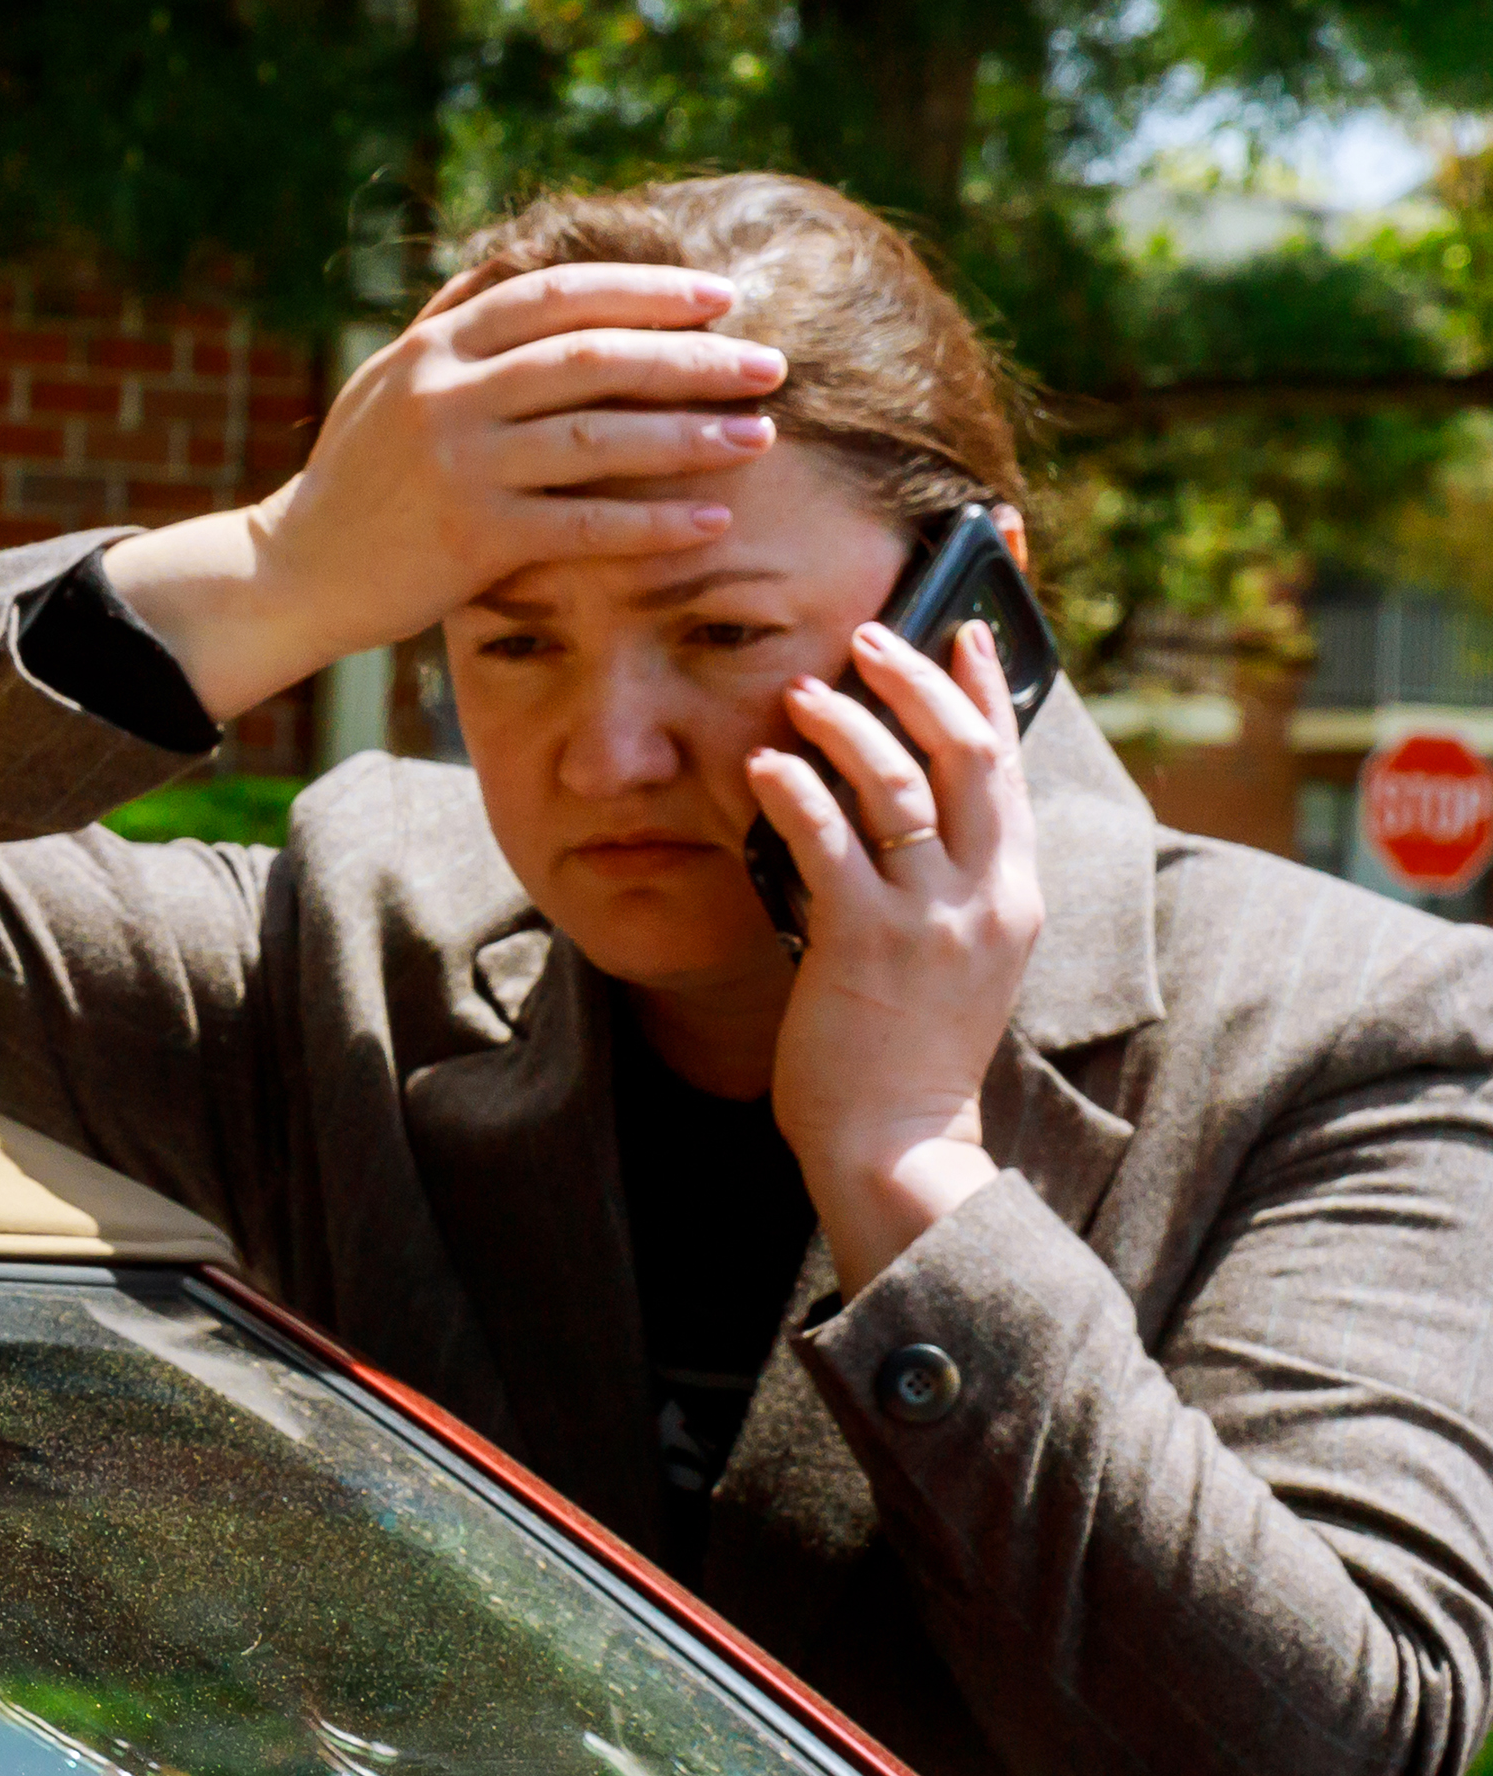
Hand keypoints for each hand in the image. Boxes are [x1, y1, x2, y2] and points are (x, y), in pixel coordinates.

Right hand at [97, 263, 787, 718]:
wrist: (291, 572)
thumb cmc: (355, 475)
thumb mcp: (386, 379)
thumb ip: (452, 320)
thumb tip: (516, 256)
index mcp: (434, 348)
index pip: (557, 295)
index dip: (645, 290)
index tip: (720, 297)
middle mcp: (445, 396)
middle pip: (593, 358)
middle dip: (692, 358)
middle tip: (770, 363)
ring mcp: (458, 466)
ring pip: (598, 437)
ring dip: (690, 435)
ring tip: (758, 436)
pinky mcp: (471, 539)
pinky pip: (584, 524)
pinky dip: (653, 522)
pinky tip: (712, 519)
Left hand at [757, 617, 1042, 1284]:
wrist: (897, 1144)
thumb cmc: (905, 1052)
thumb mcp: (951, 959)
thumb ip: (937, 887)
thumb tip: (877, 810)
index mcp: (1013, 896)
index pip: (1009, 771)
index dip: (986, 691)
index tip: (961, 631)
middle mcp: (986, 898)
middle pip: (969, 755)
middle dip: (919, 681)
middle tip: (868, 635)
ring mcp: (932, 921)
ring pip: (902, 786)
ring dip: (848, 725)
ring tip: (801, 693)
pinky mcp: (865, 944)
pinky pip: (830, 843)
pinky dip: (795, 794)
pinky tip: (762, 767)